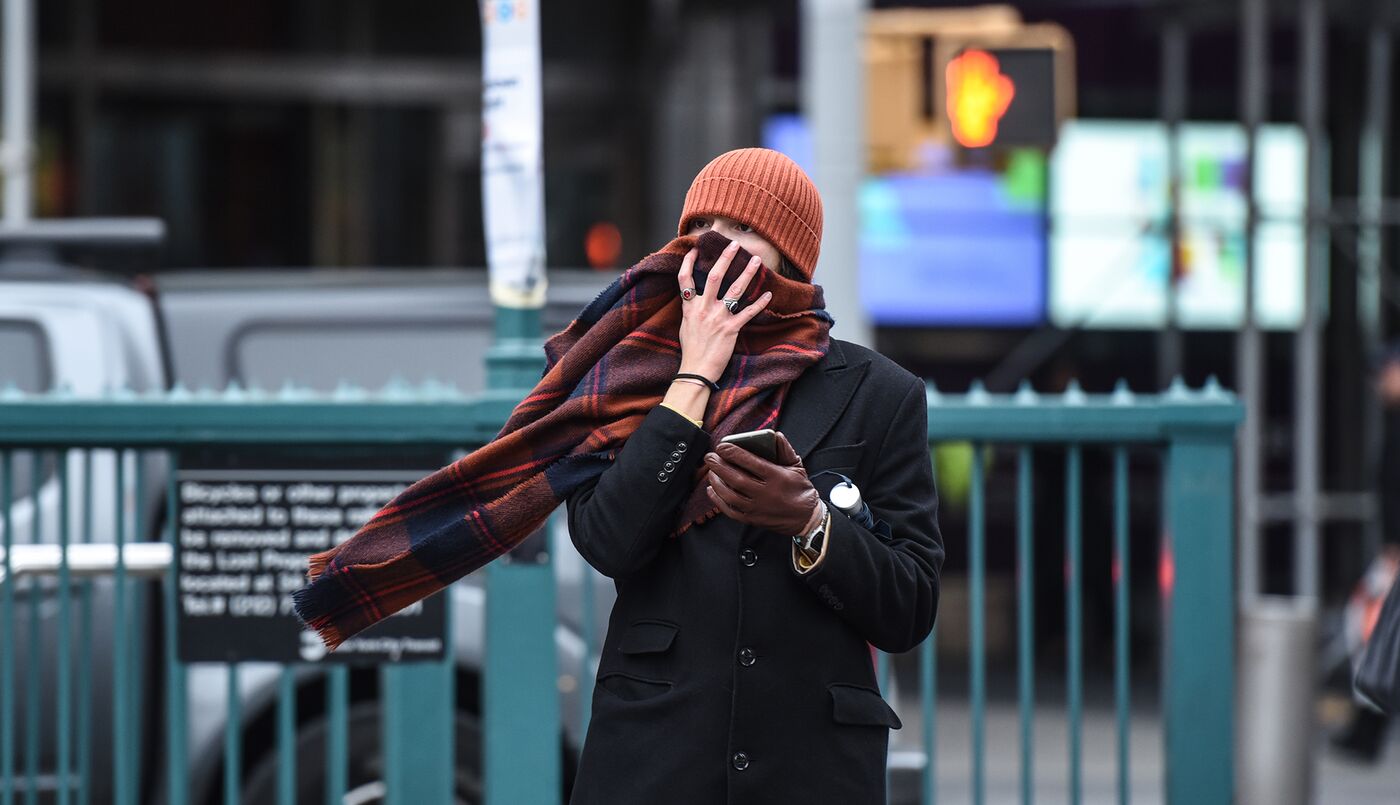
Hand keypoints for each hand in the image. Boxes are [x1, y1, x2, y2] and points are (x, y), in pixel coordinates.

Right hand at [676, 240, 772, 382]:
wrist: (696, 370)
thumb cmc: (691, 350)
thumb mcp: (686, 326)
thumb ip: (692, 309)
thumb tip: (694, 298)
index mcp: (690, 307)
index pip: (685, 279)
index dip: (688, 262)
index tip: (696, 249)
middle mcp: (703, 309)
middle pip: (714, 277)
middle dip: (725, 259)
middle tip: (734, 245)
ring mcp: (718, 318)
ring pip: (734, 290)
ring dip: (747, 274)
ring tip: (756, 261)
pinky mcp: (730, 330)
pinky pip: (748, 313)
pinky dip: (759, 303)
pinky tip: (769, 294)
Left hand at [703, 431, 821, 535]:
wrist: (806, 518)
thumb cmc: (800, 489)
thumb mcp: (797, 466)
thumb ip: (785, 450)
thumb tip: (774, 434)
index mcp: (777, 477)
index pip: (751, 462)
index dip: (733, 453)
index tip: (722, 446)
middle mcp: (765, 493)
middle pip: (736, 478)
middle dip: (719, 466)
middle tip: (710, 457)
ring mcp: (757, 508)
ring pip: (730, 495)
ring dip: (716, 482)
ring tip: (710, 471)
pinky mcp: (752, 519)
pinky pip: (730, 511)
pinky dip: (718, 500)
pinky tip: (712, 490)